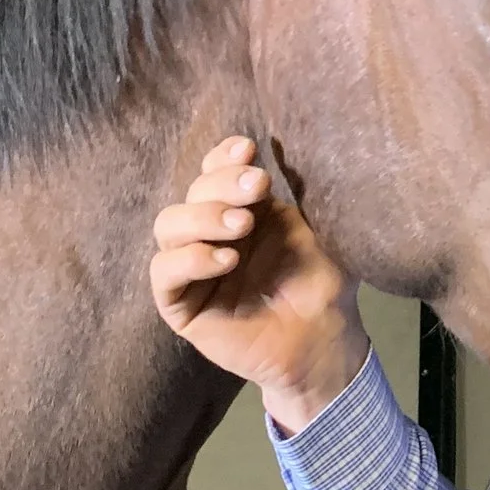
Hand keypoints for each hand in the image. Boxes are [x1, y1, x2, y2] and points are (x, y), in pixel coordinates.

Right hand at [150, 136, 369, 434]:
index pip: (213, 173)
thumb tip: (279, 152)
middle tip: (257, 187)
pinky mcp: (182, 306)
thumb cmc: (323, 283)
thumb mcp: (316, 230)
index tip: (247, 149)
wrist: (324, 340)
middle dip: (221, 184)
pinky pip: (164, 274)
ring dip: (203, 218)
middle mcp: (211, 234)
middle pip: (192, 193)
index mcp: (240, 210)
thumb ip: (295, 195)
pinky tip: (226, 260)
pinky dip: (190, 260)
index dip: (222, 158)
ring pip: (168, 226)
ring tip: (244, 227)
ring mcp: (193, 269)